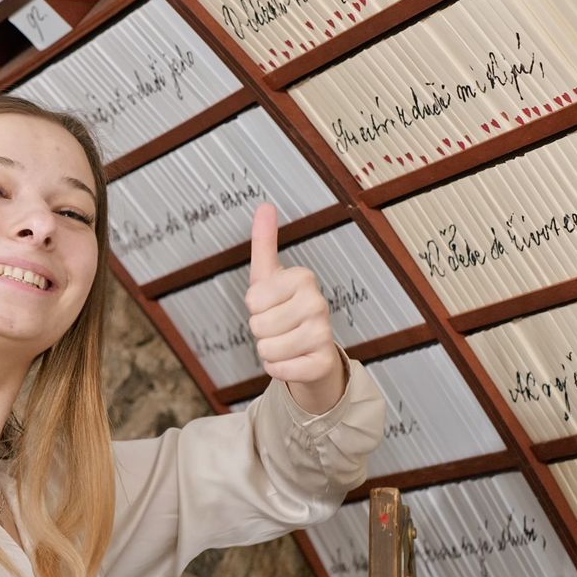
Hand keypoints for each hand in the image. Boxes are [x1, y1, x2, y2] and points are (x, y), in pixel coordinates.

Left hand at [243, 204, 346, 412]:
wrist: (313, 355)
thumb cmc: (285, 311)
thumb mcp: (270, 276)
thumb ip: (264, 242)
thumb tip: (265, 206)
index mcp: (303, 278)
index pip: (252, 300)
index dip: (256, 308)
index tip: (273, 305)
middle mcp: (318, 303)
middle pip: (257, 326)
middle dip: (262, 332)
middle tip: (281, 328)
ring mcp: (324, 334)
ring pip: (266, 349)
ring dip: (270, 352)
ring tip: (287, 343)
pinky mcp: (323, 363)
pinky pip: (279, 370)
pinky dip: (279, 370)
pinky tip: (294, 361)